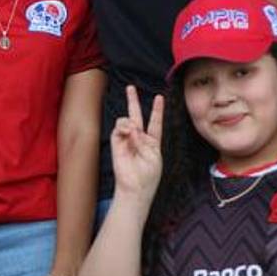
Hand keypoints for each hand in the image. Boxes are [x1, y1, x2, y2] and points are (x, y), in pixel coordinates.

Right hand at [110, 85, 163, 201]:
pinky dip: (124, 128)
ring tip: (133, 131)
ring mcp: (127, 140)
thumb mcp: (153, 156)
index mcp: (152, 142)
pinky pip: (118, 129)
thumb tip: (132, 128)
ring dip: (130, 122)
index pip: (155, 123)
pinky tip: (128, 132)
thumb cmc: (148, 175)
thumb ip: (144, 140)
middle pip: (136, 115)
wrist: (136, 187)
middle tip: (130, 88)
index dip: (157, 110)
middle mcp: (139, 138)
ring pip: (126, 121)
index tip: (159, 98)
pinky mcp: (117, 143)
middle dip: (133, 101)